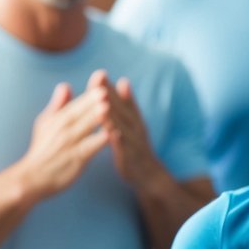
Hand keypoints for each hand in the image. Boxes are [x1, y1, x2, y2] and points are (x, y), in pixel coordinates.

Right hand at [17, 76, 110, 200]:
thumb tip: (65, 85)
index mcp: (59, 120)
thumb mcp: (45, 123)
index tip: (101, 79)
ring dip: (95, 119)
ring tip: (108, 108)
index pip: (76, 104)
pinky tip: (109, 136)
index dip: (88, 93)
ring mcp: (68, 145)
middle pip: (80, 114)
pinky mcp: (74, 161)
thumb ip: (58, 105)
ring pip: (83, 130)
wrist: (32, 178)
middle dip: (92, 102)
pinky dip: (97, 143)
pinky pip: (86, 150)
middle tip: (106, 90)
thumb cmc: (41, 149)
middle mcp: (63, 130)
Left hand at [95, 71, 162, 189]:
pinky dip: (119, 141)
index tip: (99, 73)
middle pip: (122, 110)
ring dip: (113, 116)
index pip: (120, 101)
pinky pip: (125, 150)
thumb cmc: (136, 146)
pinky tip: (111, 135)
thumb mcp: (134, 122)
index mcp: (133, 119)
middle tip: (99, 83)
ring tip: (101, 105)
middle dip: (110, 96)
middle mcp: (136, 128)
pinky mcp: (131, 160)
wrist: (150, 175)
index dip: (110, 88)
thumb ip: (128, 104)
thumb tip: (123, 80)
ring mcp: (135, 144)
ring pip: (123, 128)